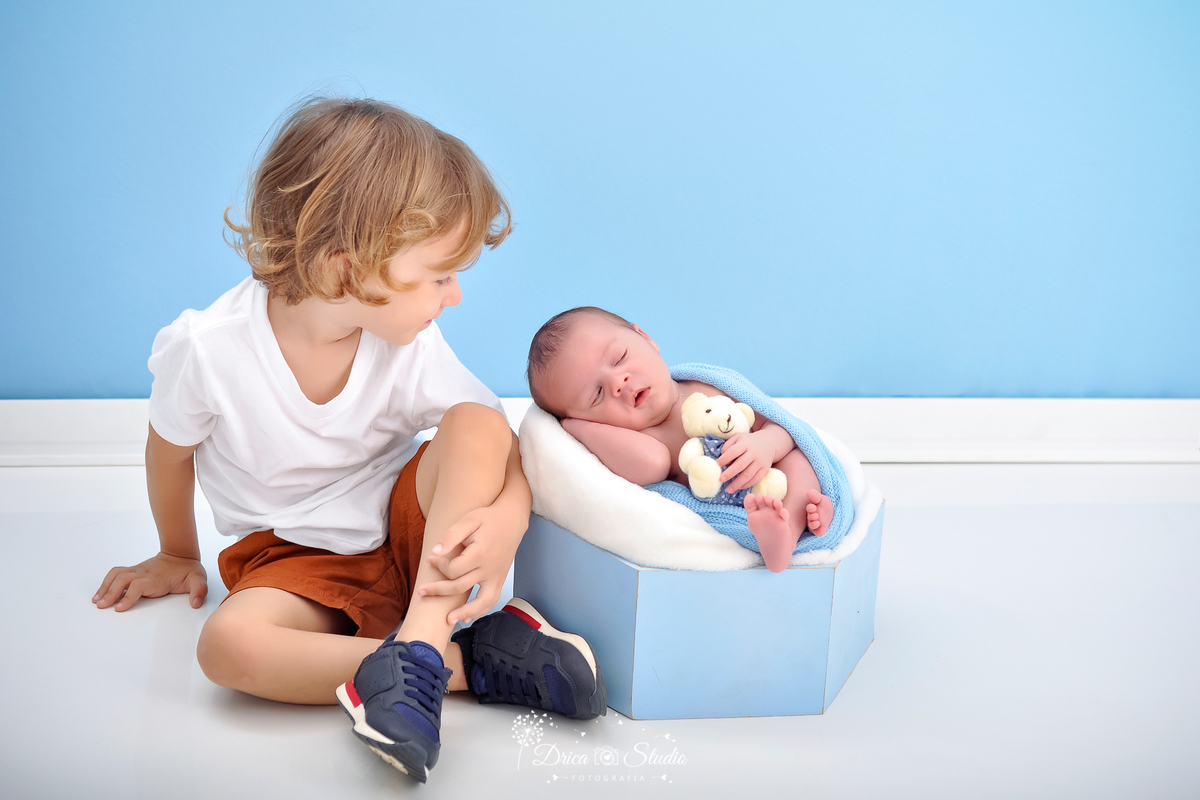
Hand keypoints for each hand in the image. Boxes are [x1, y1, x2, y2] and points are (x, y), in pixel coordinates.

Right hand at [93, 552, 207, 610]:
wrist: (181, 554)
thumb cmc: (188, 569)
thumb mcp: (199, 580)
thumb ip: (198, 591)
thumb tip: (195, 604)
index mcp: (156, 578)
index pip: (138, 586)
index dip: (128, 596)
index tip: (119, 608)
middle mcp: (143, 573)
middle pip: (122, 580)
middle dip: (111, 593)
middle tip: (101, 606)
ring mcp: (137, 571)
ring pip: (116, 575)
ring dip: (105, 587)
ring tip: (96, 601)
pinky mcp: (133, 571)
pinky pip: (115, 574)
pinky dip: (106, 582)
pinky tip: (100, 593)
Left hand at [417, 503, 526, 624]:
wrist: (512, 519)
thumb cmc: (488, 518)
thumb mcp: (468, 520)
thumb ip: (451, 536)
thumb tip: (435, 552)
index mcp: (480, 553)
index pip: (453, 569)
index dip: (438, 565)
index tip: (430, 559)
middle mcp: (490, 569)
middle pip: (460, 587)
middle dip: (438, 590)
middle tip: (421, 591)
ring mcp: (497, 576)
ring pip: (481, 602)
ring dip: (465, 613)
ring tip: (448, 620)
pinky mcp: (500, 579)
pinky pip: (491, 600)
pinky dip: (480, 611)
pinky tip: (467, 617)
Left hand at [716, 431, 776, 493]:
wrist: (769, 443)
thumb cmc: (748, 442)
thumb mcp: (738, 438)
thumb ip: (728, 445)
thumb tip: (721, 458)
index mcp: (745, 444)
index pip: (733, 451)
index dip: (724, 458)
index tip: (717, 465)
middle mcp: (754, 453)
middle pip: (741, 464)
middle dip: (730, 473)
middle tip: (721, 479)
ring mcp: (760, 462)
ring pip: (749, 474)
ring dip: (738, 483)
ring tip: (728, 490)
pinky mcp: (765, 469)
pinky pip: (756, 479)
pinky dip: (747, 484)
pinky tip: (739, 487)